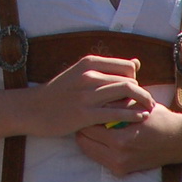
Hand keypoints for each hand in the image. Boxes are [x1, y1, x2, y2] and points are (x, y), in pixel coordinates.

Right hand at [23, 56, 151, 138]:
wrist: (32, 109)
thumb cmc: (58, 93)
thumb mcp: (79, 73)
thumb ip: (106, 69)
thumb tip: (136, 63)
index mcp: (88, 63)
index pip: (126, 66)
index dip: (135, 78)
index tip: (135, 90)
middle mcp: (89, 75)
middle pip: (129, 80)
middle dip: (143, 92)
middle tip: (149, 102)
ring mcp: (87, 95)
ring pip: (127, 93)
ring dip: (143, 102)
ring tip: (148, 110)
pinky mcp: (85, 114)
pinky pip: (117, 112)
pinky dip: (133, 114)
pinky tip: (139, 118)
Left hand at [75, 106, 181, 176]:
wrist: (179, 141)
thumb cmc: (159, 119)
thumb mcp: (137, 105)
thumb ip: (114, 103)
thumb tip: (92, 96)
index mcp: (120, 140)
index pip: (88, 126)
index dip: (85, 113)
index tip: (85, 104)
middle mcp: (117, 157)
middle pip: (84, 140)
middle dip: (82, 126)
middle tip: (84, 113)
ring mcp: (119, 166)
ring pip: (88, 150)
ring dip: (87, 137)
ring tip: (91, 123)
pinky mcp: (121, 171)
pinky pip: (98, 158)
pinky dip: (96, 146)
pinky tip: (100, 134)